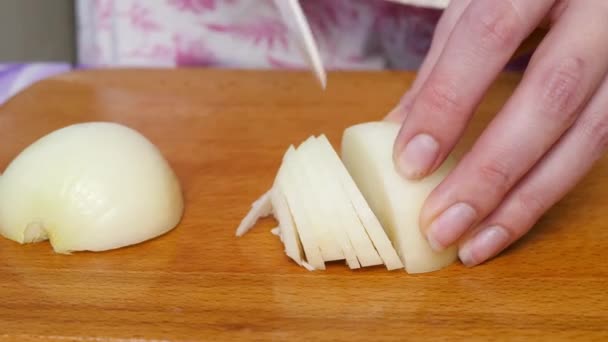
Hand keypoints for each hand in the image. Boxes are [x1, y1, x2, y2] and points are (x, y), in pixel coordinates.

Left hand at [386, 0, 607, 266]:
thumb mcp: (481, 5)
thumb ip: (443, 66)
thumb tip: (398, 132)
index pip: (491, 34)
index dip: (449, 101)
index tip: (410, 163)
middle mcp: (602, 12)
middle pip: (550, 96)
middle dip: (490, 170)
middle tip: (441, 225)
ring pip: (590, 135)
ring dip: (525, 200)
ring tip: (473, 243)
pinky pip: (600, 148)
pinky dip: (550, 189)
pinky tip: (510, 218)